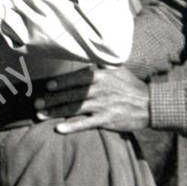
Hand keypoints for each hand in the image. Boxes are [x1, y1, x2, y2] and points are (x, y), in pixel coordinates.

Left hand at [34, 66, 150, 133]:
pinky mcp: (106, 120)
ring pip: (74, 109)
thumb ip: (100, 65)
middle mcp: (99, 90)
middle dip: (51, 99)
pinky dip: (72, 126)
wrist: (150, 105)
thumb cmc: (131, 86)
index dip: (60, 83)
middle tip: (36, 103)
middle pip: (71, 94)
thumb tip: (87, 55)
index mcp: (101, 76)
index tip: (47, 86)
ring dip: (55, 112)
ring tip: (40, 115)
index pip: (76, 78)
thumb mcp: (117, 70)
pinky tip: (59, 129)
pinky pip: (85, 124)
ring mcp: (102, 106)